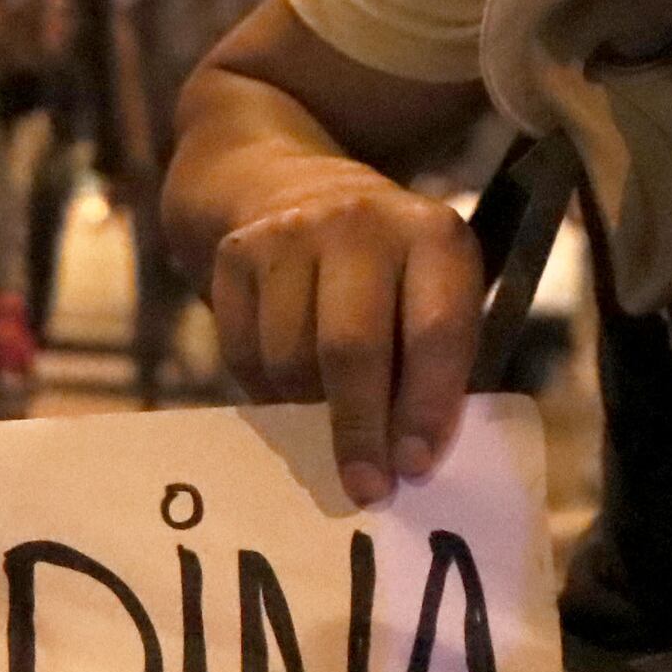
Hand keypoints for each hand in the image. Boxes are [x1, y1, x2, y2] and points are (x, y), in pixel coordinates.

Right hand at [205, 165, 477, 506]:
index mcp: (433, 235)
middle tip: (364, 487)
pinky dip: (265, 391)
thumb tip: (409, 460)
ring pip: (291, 359)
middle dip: (359, 430)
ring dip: (307, 412)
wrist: (284, 184)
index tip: (414, 466)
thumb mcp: (430, 290)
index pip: (434, 332)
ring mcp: (291, 235)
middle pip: (352, 348)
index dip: (425, 407)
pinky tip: (287, 390)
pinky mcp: (237, 254)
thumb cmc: (383, 269)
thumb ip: (431, 363)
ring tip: (323, 423)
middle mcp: (362, 225)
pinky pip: (244, 353)